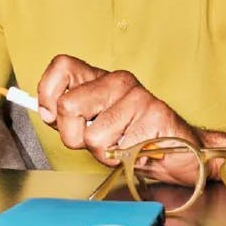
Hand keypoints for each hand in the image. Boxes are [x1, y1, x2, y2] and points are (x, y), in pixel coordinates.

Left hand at [36, 55, 203, 183]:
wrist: (180, 151)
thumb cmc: (133, 138)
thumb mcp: (93, 125)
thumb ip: (66, 117)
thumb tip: (45, 111)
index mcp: (100, 78)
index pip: (61, 66)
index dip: (48, 94)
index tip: (54, 116)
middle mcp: (118, 80)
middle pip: (68, 106)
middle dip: (74, 137)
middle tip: (96, 140)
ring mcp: (137, 96)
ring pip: (92, 136)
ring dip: (102, 153)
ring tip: (121, 146)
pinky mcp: (155, 115)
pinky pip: (118, 150)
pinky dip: (123, 159)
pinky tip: (137, 150)